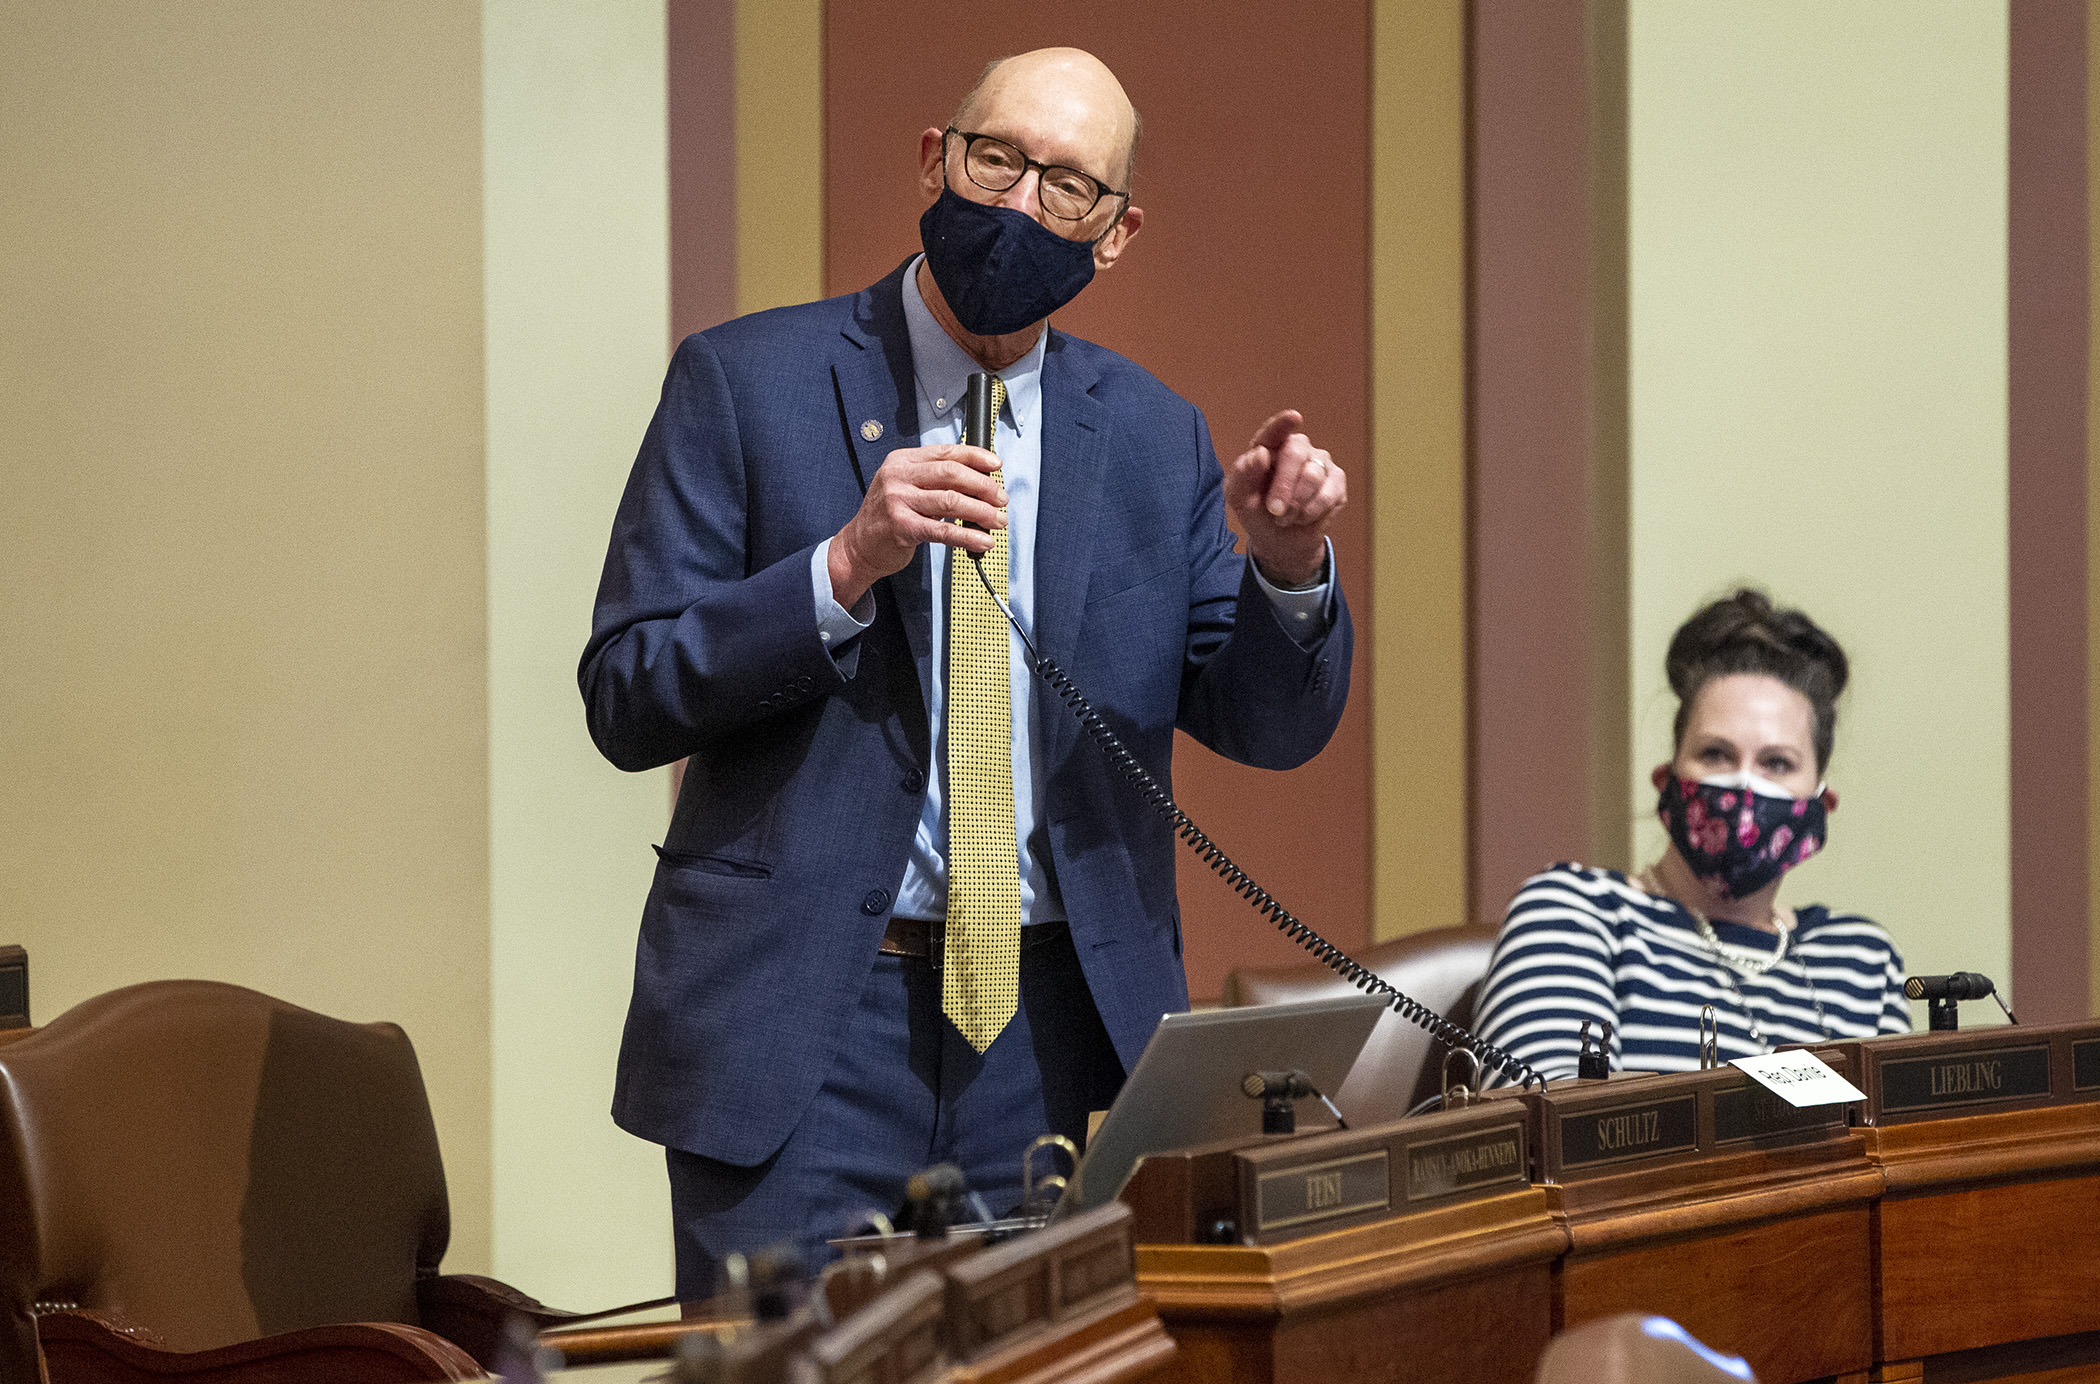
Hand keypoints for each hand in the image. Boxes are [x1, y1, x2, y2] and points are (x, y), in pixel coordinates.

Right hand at [828, 444, 1006, 608]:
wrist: (860, 545)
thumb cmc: (889, 516)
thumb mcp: (907, 487)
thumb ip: (935, 480)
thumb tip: (980, 481)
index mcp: (902, 461)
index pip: (946, 452)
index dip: (976, 457)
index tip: (996, 465)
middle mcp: (898, 476)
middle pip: (952, 473)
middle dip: (983, 486)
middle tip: (1001, 499)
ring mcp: (897, 501)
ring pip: (951, 501)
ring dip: (981, 512)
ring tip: (998, 520)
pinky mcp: (902, 527)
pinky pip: (943, 531)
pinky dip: (968, 536)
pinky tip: (983, 541)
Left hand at [1224, 410, 1345, 586]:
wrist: (1280, 541)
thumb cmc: (1257, 512)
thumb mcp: (1239, 498)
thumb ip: (1242, 475)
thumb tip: (1260, 454)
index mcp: (1269, 447)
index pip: (1274, 431)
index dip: (1283, 424)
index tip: (1294, 418)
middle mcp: (1297, 449)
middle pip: (1296, 452)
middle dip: (1284, 484)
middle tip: (1275, 510)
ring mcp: (1319, 463)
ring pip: (1313, 475)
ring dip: (1295, 504)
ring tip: (1284, 518)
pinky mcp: (1336, 482)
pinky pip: (1328, 493)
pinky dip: (1311, 511)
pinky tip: (1301, 518)